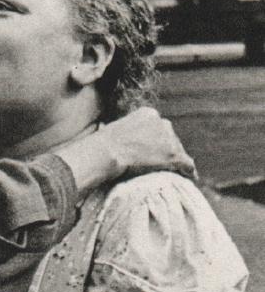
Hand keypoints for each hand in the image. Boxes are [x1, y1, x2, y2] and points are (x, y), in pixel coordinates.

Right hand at [57, 108, 194, 192]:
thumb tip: (106, 129)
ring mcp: (169, 139)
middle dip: (167, 150)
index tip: (153, 150)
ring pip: (179, 151)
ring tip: (176, 173)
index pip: (159, 128)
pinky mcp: (174, 155)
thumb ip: (122, 130)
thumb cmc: (102, 144)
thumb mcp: (112, 128)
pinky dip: (189, 171)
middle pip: (171, 138)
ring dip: (176, 162)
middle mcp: (162, 122)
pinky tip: (190, 178)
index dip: (156, 141)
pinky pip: (187, 164)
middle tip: (162, 163)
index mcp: (148, 113)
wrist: (106, 152)